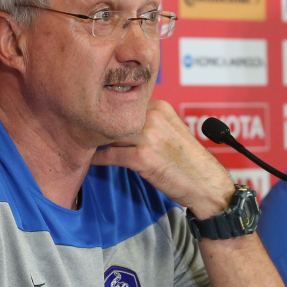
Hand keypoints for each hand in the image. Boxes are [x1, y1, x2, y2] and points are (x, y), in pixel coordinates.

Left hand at [92, 99, 234, 218]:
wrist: (205, 183)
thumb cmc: (188, 161)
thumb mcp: (172, 130)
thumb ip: (149, 121)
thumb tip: (120, 120)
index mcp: (161, 107)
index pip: (124, 104)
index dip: (108, 113)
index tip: (92, 117)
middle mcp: (154, 117)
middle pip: (113, 117)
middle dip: (98, 126)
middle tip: (81, 131)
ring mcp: (148, 137)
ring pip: (108, 134)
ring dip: (95, 141)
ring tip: (83, 145)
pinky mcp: (142, 157)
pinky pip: (108, 155)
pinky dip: (97, 159)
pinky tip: (91, 161)